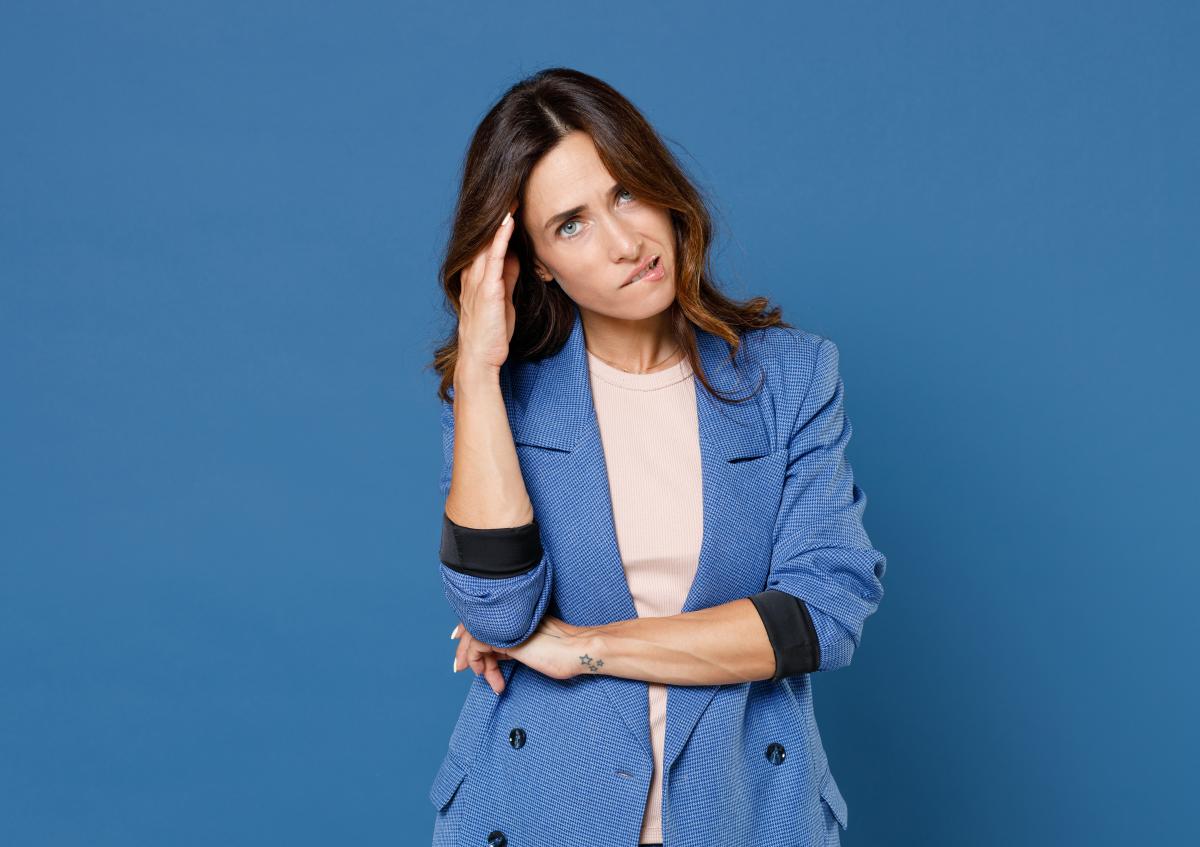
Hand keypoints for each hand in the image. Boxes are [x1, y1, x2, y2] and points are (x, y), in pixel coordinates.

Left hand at [451, 615, 593, 694]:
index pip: (486, 619)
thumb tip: (495, 657)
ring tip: (479, 676)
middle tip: (460, 667)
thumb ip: (512, 647)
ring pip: (474, 636)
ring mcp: (506, 624)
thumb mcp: (530, 649)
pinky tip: (486, 675)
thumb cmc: (563, 652)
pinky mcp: (505, 636)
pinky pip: (477, 645)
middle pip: (476, 625)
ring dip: (471, 659)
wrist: (576, 650)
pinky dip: (476, 661)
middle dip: (465, 648)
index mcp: (516, 615)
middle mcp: (509, 616)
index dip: (471, 632)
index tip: (465, 646)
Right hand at [456, 204, 521, 373]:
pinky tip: (508, 221)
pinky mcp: (487, 290)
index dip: (497, 222)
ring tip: (511, 196)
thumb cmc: (493, 334)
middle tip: (511, 188)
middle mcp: (473, 275)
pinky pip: (494, 258)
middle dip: (498, 213)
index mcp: (476, 277)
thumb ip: (508, 277)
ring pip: (488, 242)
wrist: (482, 359)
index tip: (510, 201)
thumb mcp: (503, 299)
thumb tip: (516, 256)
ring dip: (500, 219)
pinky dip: (500, 238)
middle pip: (485, 237)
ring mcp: (478, 282)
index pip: (487, 243)